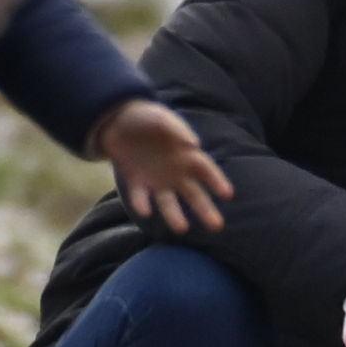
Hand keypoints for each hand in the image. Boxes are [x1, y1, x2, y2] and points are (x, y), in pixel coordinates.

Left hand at [99, 97, 232, 238]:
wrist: (117, 120)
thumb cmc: (147, 117)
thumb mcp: (162, 118)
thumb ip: (178, 130)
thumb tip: (194, 145)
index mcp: (186, 155)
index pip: (206, 170)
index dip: (217, 181)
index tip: (228, 195)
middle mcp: (175, 173)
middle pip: (194, 194)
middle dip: (205, 209)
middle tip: (217, 226)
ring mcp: (155, 180)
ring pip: (168, 202)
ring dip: (174, 215)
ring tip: (182, 229)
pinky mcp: (135, 183)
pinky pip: (139, 196)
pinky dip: (141, 203)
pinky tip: (145, 211)